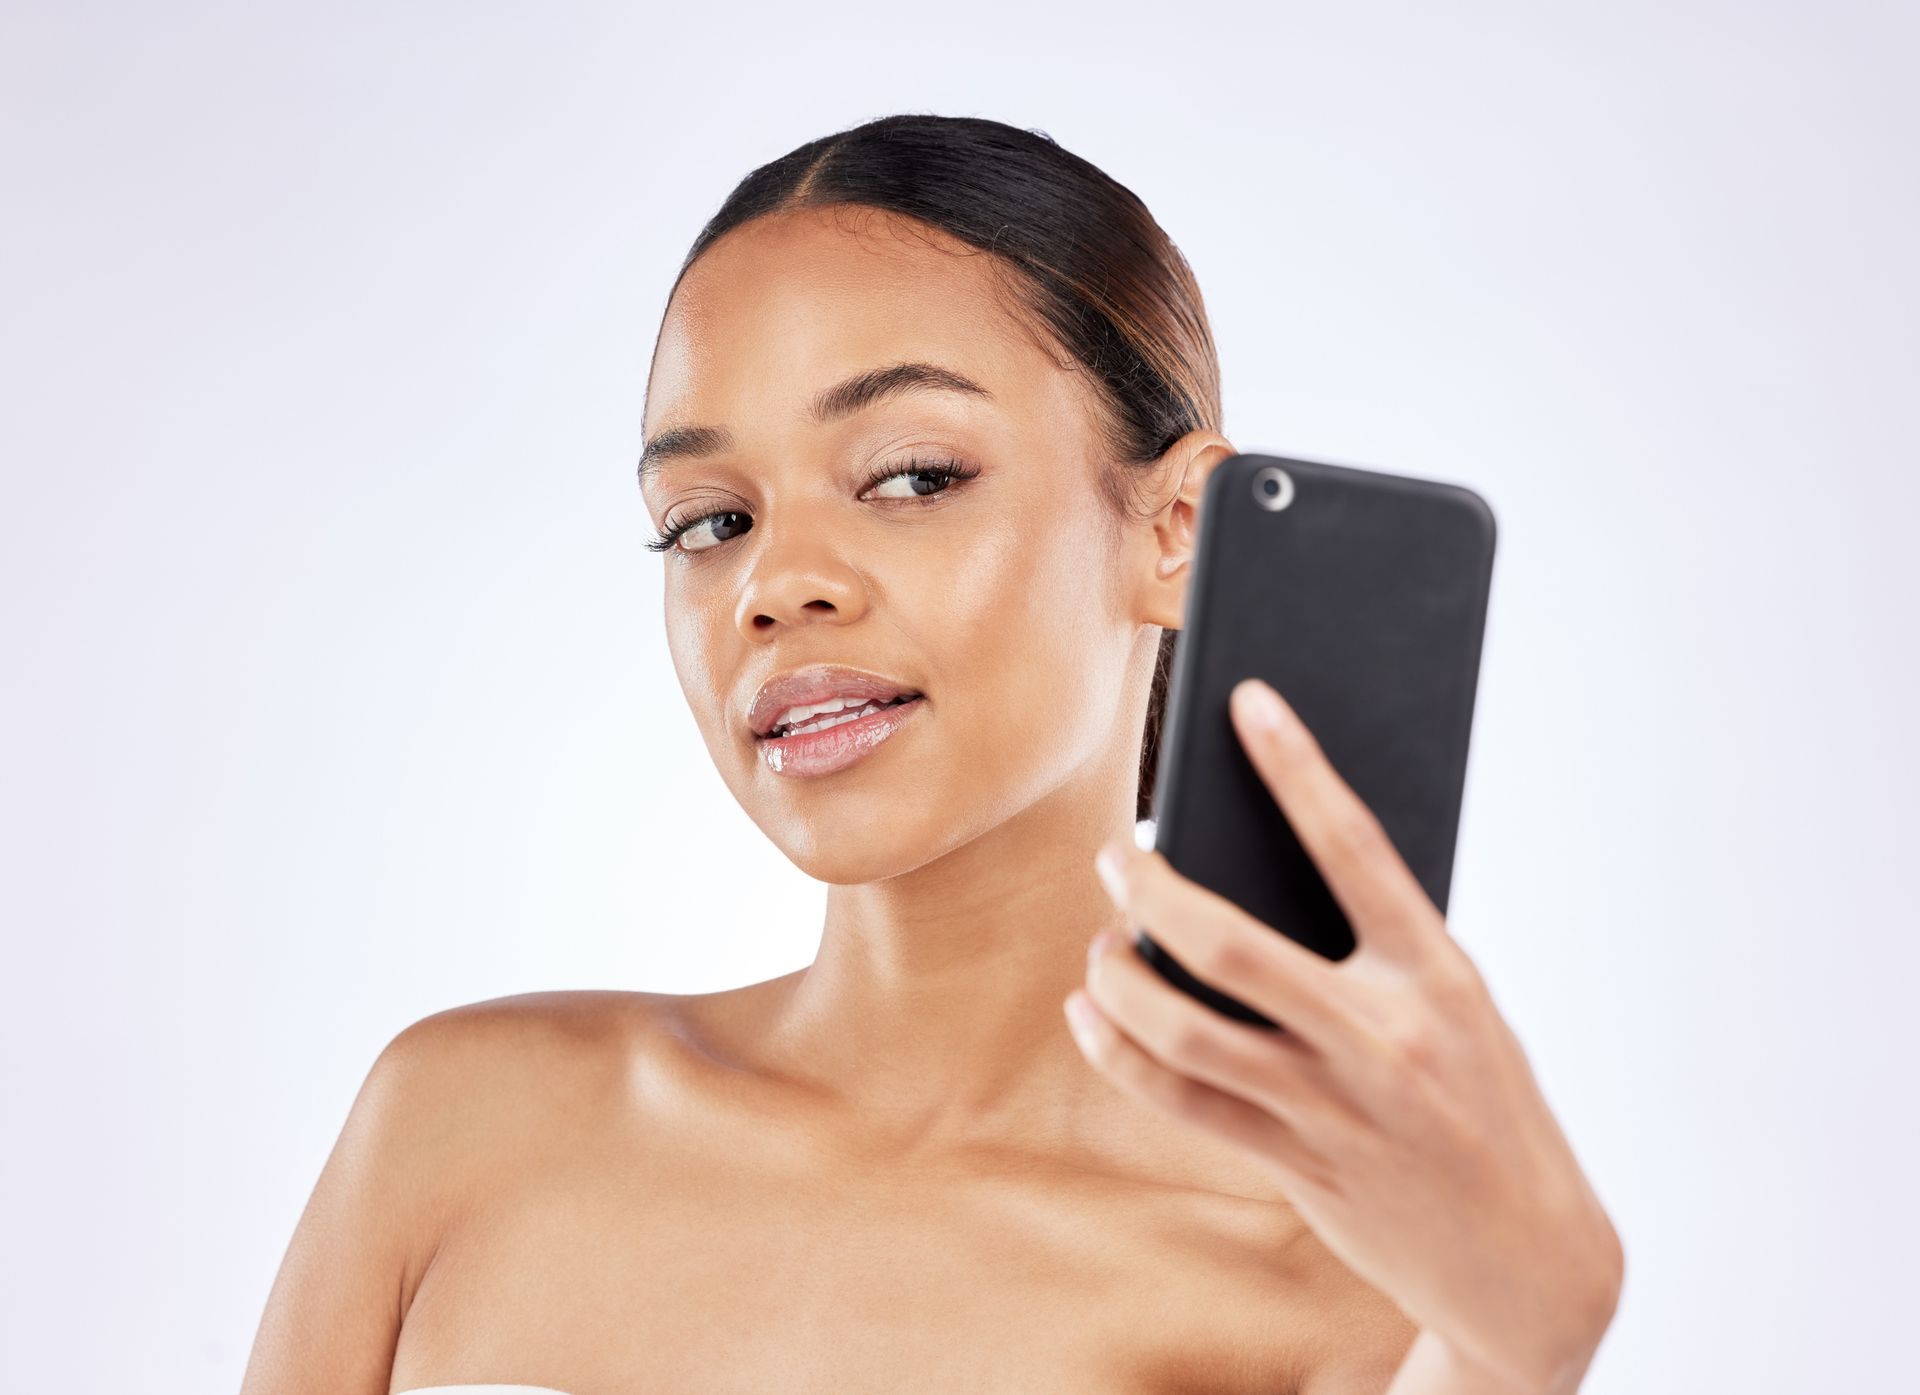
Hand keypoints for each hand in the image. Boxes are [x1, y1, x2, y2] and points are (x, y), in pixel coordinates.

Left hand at [1064, 678, 1622, 1394]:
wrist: (1529, 1257)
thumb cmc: (1487, 1100)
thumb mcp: (1458, 1006)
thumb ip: (1375, 946)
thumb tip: (1257, 870)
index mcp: (1436, 974)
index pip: (1356, 846)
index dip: (1297, 766)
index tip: (1247, 699)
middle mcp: (1383, 1035)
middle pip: (1230, 946)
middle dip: (1151, 890)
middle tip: (1116, 857)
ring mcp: (1334, 1106)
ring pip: (1185, 1031)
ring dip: (1117, 978)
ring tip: (1100, 945)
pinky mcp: (1297, 1162)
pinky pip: (1181, 1101)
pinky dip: (1119, 1053)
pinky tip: (1093, 1017)